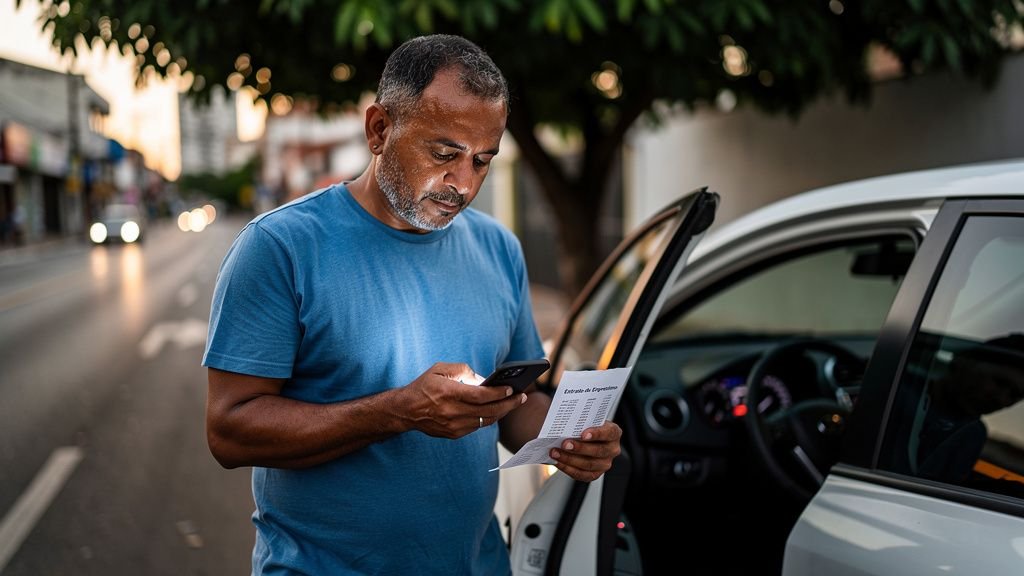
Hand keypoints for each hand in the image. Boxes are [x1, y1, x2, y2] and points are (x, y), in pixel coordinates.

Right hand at [400, 362, 526, 437]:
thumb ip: (462, 370)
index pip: (481, 395)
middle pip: (488, 410)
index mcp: (449, 393)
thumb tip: (483, 379)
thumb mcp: (440, 369)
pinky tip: (496, 410)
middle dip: (508, 404)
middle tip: (521, 397)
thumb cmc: (424, 386)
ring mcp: (453, 425)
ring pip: (485, 421)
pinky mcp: (453, 434)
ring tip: (512, 403)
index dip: (499, 393)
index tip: (511, 388)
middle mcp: (452, 411)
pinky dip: (488, 418)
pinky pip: (477, 426)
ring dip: (502, 412)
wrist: (406, 410)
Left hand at [549, 421, 621, 481]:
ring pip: (589, 464)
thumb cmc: (585, 426)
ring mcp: (605, 463)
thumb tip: (563, 419)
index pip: (609, 432)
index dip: (597, 434)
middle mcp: (612, 449)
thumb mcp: (586, 419)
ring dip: (570, 459)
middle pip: (598, 451)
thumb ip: (580, 420)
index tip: (583, 434)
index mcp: (614, 433)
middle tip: (565, 444)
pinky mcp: (595, 474)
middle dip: (580, 448)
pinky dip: (567, 468)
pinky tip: (557, 461)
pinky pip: (581, 474)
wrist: (585, 438)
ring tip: (555, 452)